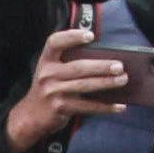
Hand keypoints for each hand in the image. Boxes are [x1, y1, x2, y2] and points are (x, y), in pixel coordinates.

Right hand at [5, 26, 129, 152]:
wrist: (30, 116)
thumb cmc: (48, 89)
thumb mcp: (51, 72)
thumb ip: (67, 62)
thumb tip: (103, 58)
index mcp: (46, 61)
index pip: (55, 42)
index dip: (72, 36)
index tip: (91, 35)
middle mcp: (48, 74)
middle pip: (78, 67)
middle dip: (101, 66)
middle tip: (119, 66)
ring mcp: (53, 92)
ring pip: (85, 86)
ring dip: (107, 83)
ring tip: (123, 80)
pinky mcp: (61, 108)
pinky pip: (87, 106)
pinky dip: (105, 107)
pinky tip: (119, 106)